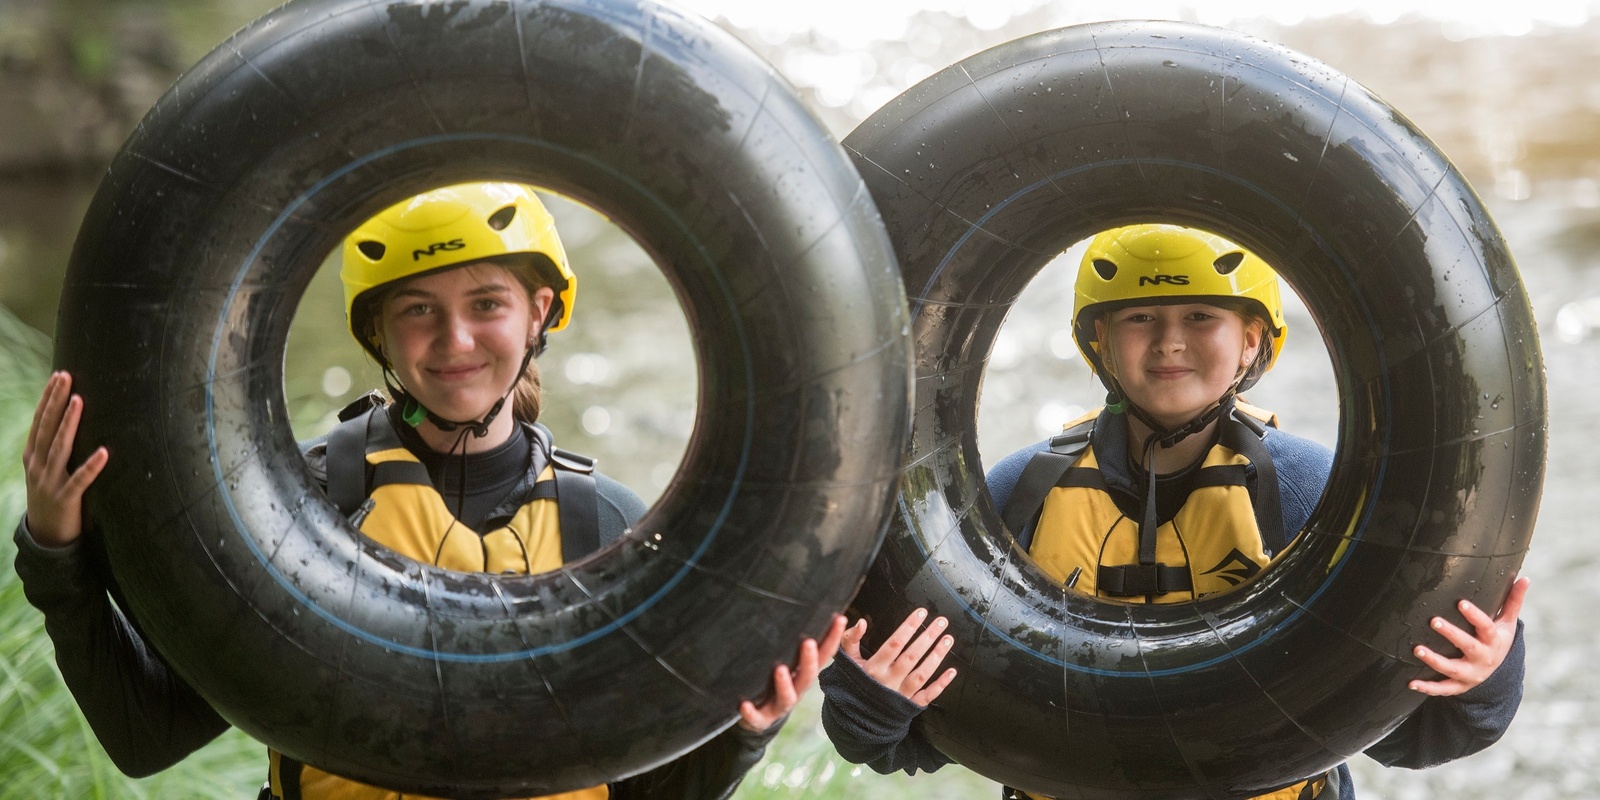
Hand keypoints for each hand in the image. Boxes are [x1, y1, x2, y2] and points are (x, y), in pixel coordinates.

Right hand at [22, 372, 108, 547]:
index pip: (39, 421)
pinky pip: (80, 480)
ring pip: (59, 448)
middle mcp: (38, 465)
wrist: (44, 536)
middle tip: (66, 377)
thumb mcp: (45, 470)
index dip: (48, 398)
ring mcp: (49, 482)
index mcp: (33, 456)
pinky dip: (92, 466)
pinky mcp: (65, 498)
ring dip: (69, 424)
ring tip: (80, 401)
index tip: (59, 376)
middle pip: (46, 427)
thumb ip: (53, 448)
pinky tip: (104, 453)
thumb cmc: (51, 496)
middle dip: (56, 401)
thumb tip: (69, 419)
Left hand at [738, 614, 846, 731]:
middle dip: (809, 659)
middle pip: (807, 675)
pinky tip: (743, 705)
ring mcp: (779, 705)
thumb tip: (798, 603)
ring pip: (788, 696)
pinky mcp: (761, 719)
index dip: (833, 638)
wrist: (759, 717)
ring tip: (779, 669)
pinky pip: (756, 718)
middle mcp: (796, 689)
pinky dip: (751, 712)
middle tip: (808, 642)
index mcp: (803, 673)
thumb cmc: (774, 682)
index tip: (840, 619)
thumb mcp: (786, 661)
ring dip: (784, 684)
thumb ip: (791, 641)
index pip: (822, 655)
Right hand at [840, 607, 956, 705]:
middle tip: (942, 621)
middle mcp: (889, 681)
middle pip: (912, 656)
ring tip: (948, 639)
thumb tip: (861, 623)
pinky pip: (927, 696)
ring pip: (922, 674)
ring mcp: (900, 695)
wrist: (855, 718)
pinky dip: (941, 684)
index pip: (895, 643)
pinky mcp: (909, 706)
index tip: (921, 613)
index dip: (909, 627)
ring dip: (937, 656)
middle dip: (928, 636)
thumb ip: (851, 640)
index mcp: (874, 668)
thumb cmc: (853, 684)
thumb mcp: (848, 662)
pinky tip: (952, 671)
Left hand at [1410, 575, 1529, 696]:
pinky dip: (1428, 688)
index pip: (1486, 627)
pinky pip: (1443, 689)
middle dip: (1452, 634)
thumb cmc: (1497, 639)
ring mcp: (1471, 674)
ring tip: (1417, 649)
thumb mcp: (1507, 623)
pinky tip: (1411, 683)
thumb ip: (1513, 601)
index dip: (1474, 615)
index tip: (1460, 603)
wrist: (1497, 672)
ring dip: (1434, 660)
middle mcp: (1483, 658)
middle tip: (1434, 621)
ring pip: (1452, 669)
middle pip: (1468, 646)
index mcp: (1494, 641)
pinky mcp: (1459, 686)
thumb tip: (1525, 578)